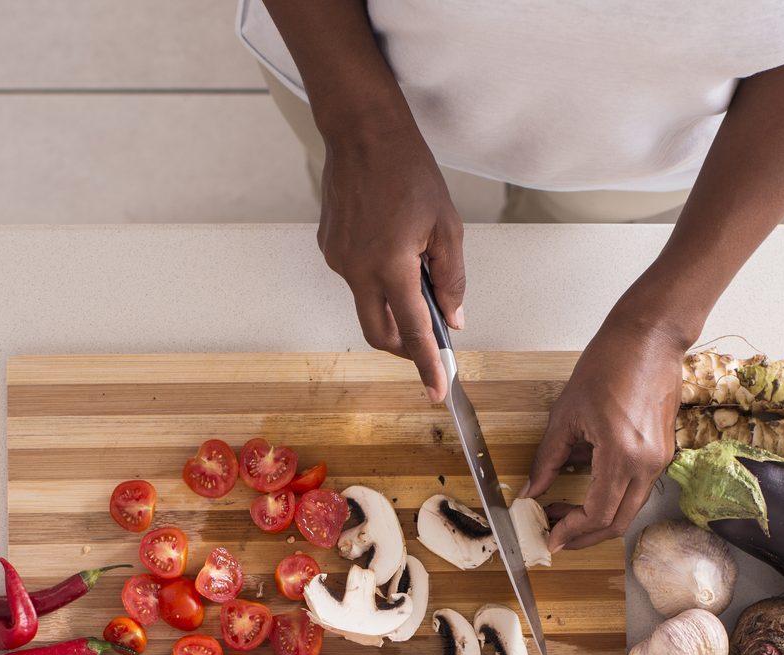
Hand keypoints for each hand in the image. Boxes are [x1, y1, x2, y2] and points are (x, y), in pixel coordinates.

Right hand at [316, 123, 462, 401]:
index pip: (412, 331)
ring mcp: (338, 259)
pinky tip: (390, 245)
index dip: (427, 365)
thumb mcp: (447, 226)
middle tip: (430, 341)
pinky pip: (356, 277)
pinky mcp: (329, 248)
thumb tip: (453, 320)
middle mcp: (357, 269)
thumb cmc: (408, 171)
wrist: (362, 133)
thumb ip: (452, 279)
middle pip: (380, 332)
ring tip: (414, 267)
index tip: (436, 392)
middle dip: (404, 346)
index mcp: (391, 265)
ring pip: (367, 304)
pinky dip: (377, 277)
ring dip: (392, 303)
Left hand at [523, 317, 686, 552]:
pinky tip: (585, 484)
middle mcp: (647, 464)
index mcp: (622, 455)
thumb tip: (533, 491)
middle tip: (557, 534)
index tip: (550, 537)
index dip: (572, 532)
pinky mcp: (662, 453)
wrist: (650, 338)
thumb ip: (548, 459)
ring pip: (629, 509)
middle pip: (617, 522)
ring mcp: (659, 460)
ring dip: (598, 517)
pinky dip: (611, 496)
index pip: (597, 513)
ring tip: (566, 511)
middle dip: (585, 535)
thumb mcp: (566, 414)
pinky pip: (636, 488)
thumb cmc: (610, 363)